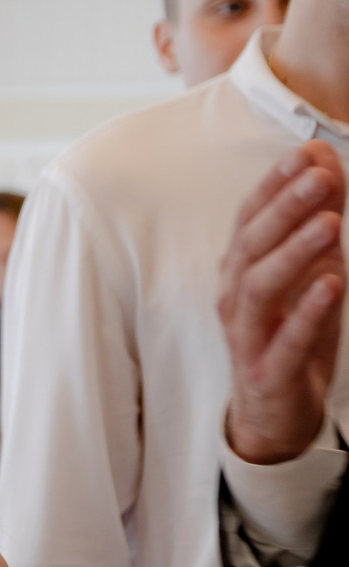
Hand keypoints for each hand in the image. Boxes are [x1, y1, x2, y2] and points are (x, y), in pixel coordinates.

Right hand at [220, 141, 345, 463]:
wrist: (274, 413)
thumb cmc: (288, 336)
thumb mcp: (309, 273)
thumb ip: (315, 222)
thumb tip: (325, 164)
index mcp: (240, 270)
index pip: (251, 218)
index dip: (275, 185)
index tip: (306, 154)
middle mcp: (235, 297)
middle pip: (252, 246)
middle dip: (286, 208)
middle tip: (321, 178)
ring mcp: (247, 335)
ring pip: (261, 288)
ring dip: (295, 252)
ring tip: (330, 223)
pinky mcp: (267, 371)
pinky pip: (286, 339)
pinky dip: (308, 311)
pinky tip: (333, 284)